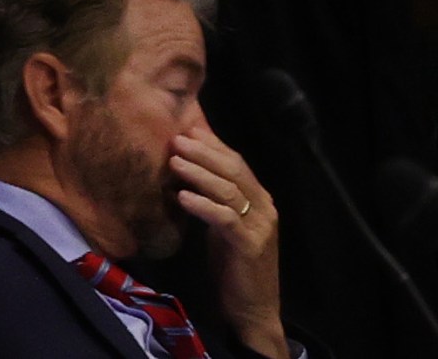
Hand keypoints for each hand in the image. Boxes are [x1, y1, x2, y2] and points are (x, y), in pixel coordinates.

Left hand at [170, 123, 288, 358]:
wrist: (253, 309)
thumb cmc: (233, 266)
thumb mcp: (222, 225)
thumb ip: (213, 198)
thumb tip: (188, 169)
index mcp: (259, 199)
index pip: (236, 162)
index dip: (212, 144)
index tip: (186, 128)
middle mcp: (264, 207)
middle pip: (233, 170)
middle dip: (203, 152)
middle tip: (176, 139)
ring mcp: (259, 226)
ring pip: (228, 190)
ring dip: (198, 173)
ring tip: (174, 162)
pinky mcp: (249, 246)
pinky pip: (224, 218)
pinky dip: (202, 205)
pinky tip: (182, 197)